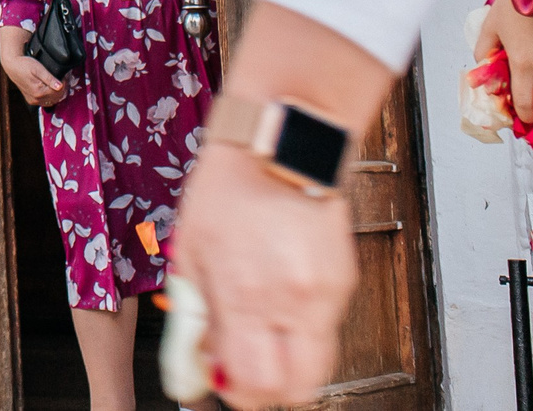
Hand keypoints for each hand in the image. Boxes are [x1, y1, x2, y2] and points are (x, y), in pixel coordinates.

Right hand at [0, 25, 67, 104]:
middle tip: (63, 78)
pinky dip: (50, 96)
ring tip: (57, 82)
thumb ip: (49, 79)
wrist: (12, 66)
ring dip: (57, 93)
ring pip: (52, 101)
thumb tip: (60, 86)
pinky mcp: (31, 100)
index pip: (59, 92)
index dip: (64, 84)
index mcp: (39, 92)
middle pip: (56, 98)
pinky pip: (45, 102)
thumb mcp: (38, 69)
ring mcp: (33, 101)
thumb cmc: (24, 64)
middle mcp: (36, 99)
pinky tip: (51, 88)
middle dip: (62, 89)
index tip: (65, 76)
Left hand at [169, 126, 357, 407]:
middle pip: (296, 389)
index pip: (252, 382)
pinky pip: (326, 329)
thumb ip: (195, 314)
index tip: (218, 378)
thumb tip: (196, 361)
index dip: (234, 390)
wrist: (278, 145)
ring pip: (317, 365)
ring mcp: (325, 293)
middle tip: (242, 365)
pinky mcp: (343, 281)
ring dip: (287, 363)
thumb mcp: (189, 253)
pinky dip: (301, 330)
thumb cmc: (226, 190)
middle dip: (267, 388)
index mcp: (245, 293)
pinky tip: (278, 298)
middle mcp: (291, 300)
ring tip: (259, 329)